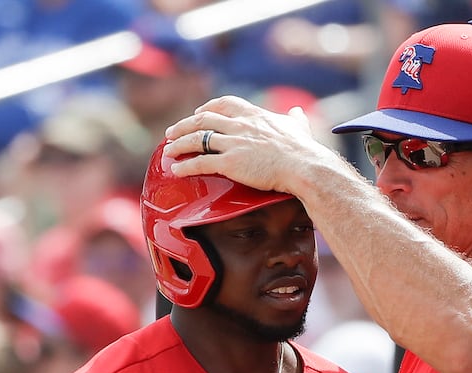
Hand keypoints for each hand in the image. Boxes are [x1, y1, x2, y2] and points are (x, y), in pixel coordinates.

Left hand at [163, 96, 340, 194]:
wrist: (303, 166)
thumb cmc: (304, 149)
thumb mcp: (299, 126)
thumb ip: (295, 118)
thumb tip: (297, 111)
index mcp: (254, 115)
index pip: (224, 104)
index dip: (207, 108)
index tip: (198, 113)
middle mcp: (240, 125)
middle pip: (203, 120)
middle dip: (184, 125)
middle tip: (171, 132)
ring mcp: (233, 143)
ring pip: (197, 139)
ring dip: (179, 144)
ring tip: (168, 150)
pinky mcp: (230, 163)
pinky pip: (201, 163)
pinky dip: (186, 166)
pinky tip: (176, 170)